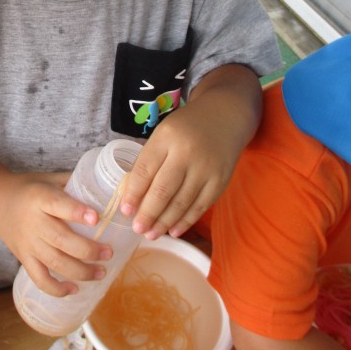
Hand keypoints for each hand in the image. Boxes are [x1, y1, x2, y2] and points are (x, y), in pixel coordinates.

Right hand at [0, 172, 112, 296]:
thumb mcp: (50, 179)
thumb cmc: (31, 189)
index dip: (77, 212)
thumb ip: (74, 184)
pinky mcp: (24, 259)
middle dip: (88, 250)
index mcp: (40, 198)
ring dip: (80, 271)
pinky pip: (40, 279)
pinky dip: (57, 289)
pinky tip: (75, 289)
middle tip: (109, 253)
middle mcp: (33, 222)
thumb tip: (107, 190)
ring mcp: (28, 243)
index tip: (97, 219)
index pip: (58, 205)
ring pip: (54, 262)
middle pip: (61, 240)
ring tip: (101, 272)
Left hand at [120, 65, 261, 238]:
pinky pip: (200, 206)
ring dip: (164, 222)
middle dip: (147, 213)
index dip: (133, 193)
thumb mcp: (164, 133)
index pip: (145, 170)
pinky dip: (186, 221)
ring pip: (181, 202)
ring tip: (151, 233)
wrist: (225, 116)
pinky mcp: (220, 180)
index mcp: (166, 137)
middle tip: (137, 228)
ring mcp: (206, 168)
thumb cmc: (187, 127)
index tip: (124, 210)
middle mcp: (186, 152)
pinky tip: (173, 230)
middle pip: (163, 190)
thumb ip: (150, 159)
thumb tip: (132, 194)